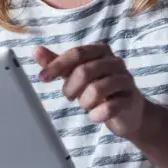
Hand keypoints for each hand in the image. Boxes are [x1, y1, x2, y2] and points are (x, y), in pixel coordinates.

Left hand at [33, 44, 147, 139]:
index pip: (76, 53)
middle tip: (69, 96)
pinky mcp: (131, 100)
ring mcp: (125, 80)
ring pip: (97, 89)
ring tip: (86, 105)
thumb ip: (58, 63)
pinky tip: (95, 116)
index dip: (57, 65)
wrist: (128, 112)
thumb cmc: (99, 88)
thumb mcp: (76, 74)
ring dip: (85, 102)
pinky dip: (97, 114)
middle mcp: (115, 62)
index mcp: (101, 51)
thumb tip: (36, 51)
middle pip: (85, 70)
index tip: (43, 78)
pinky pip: (110, 107)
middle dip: (71, 87)